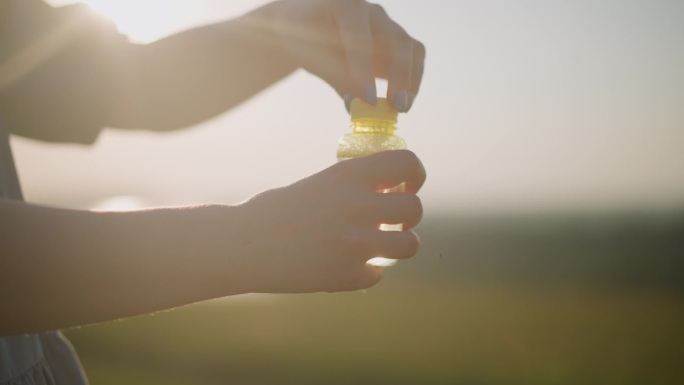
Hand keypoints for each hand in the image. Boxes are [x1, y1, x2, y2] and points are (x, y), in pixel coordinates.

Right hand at [233, 150, 425, 293]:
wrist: (241, 245)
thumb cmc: (274, 211)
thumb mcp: (317, 184)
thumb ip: (353, 186)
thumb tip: (388, 189)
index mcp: (348, 176)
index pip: (407, 163)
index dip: (415, 174)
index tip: (407, 185)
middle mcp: (357, 207)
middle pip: (414, 208)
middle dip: (409, 215)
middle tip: (395, 221)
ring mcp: (355, 244)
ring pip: (410, 245)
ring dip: (400, 245)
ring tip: (381, 246)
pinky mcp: (347, 276)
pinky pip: (378, 273)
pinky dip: (367, 271)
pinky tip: (346, 266)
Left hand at [267, 0, 424, 111]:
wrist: (306, 28)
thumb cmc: (305, 41)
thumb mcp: (314, 58)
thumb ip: (336, 77)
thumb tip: (358, 104)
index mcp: (345, 5)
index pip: (359, 36)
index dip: (365, 68)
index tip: (368, 98)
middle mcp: (372, 12)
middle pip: (395, 39)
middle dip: (398, 75)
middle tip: (395, 107)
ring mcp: (387, 24)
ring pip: (409, 47)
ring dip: (409, 79)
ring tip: (401, 108)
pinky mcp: (395, 40)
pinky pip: (413, 56)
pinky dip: (412, 79)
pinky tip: (404, 101)